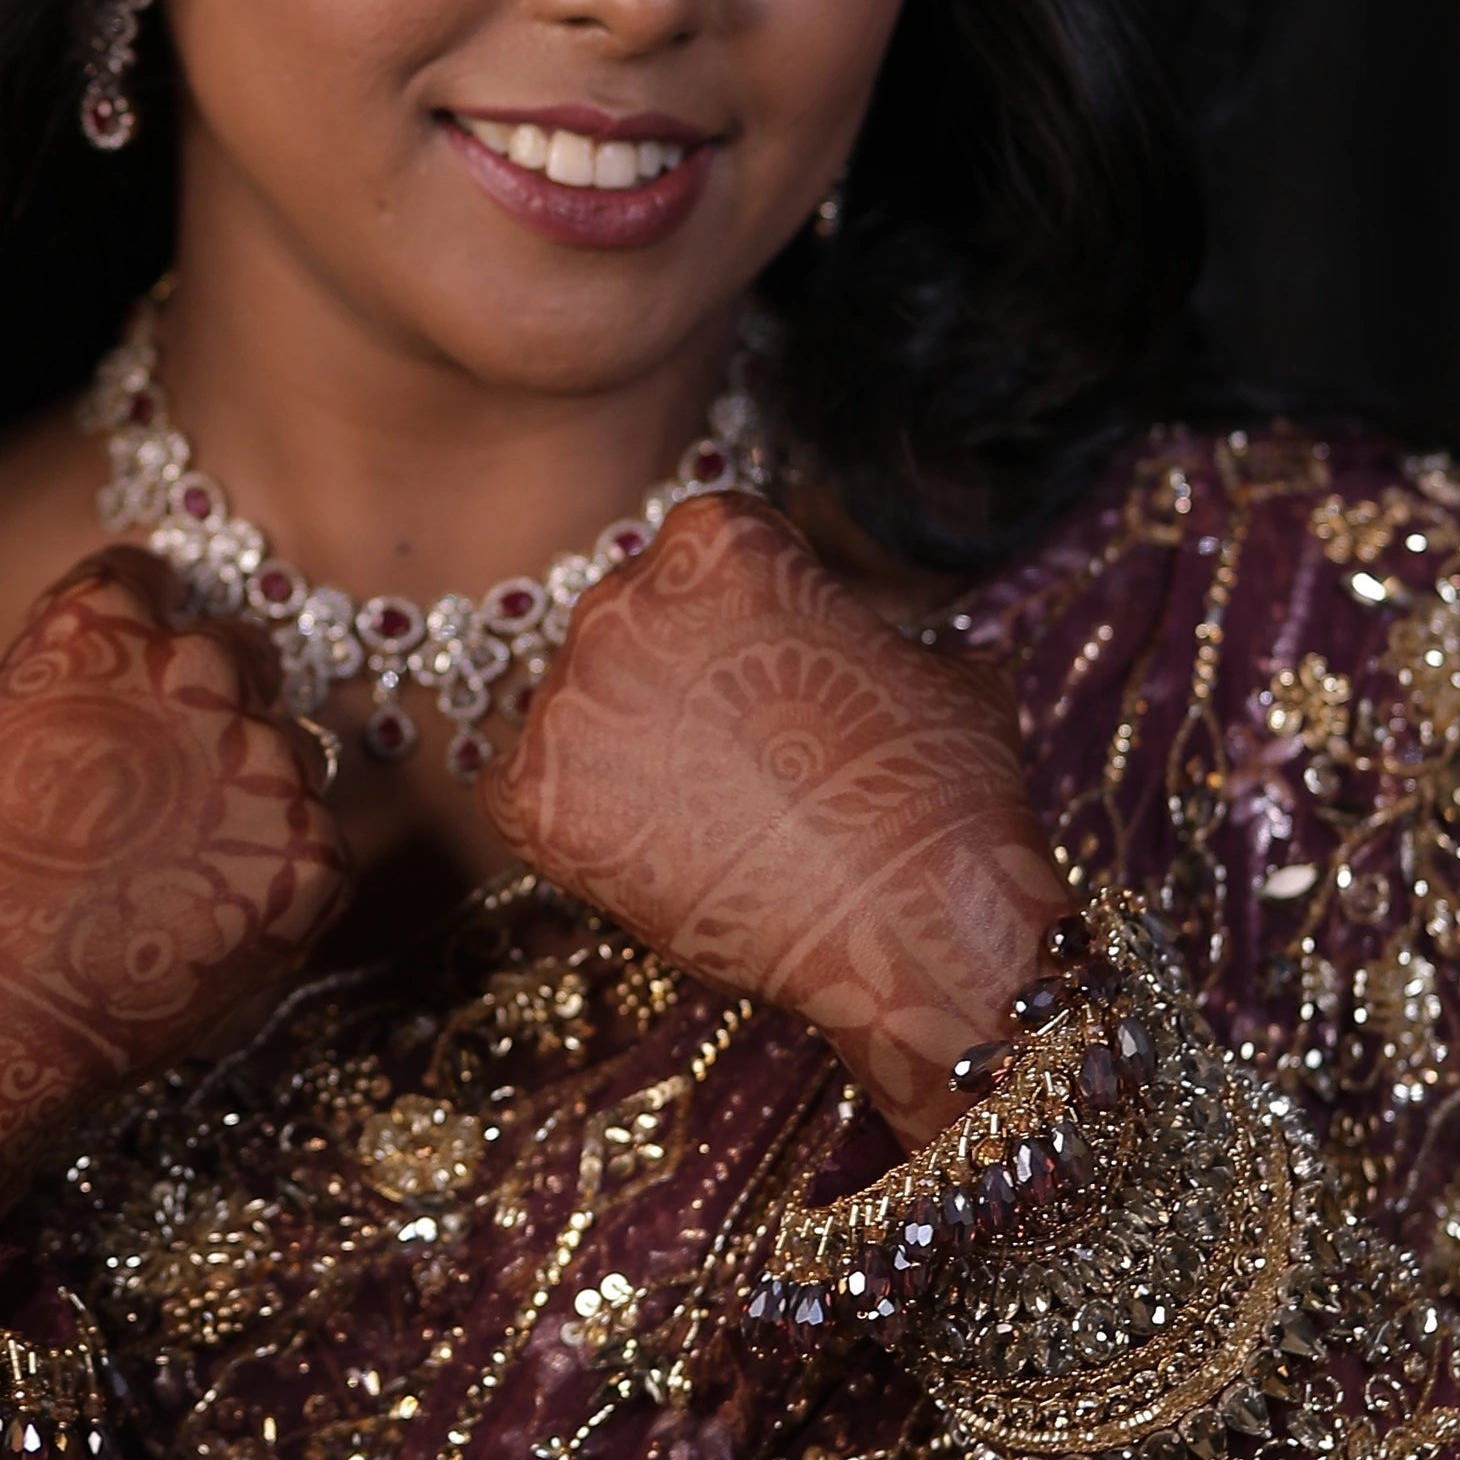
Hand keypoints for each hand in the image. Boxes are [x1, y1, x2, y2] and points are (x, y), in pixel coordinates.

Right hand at [0, 552, 349, 1264]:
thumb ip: (14, 697)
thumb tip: (39, 705)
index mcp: (95, 620)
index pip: (144, 581)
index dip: (125, 633)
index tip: (117, 679)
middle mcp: (196, 670)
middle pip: (234, 655)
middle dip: (198, 707)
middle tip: (152, 790)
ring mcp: (264, 767)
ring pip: (282, 754)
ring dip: (241, 796)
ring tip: (171, 874)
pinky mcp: (313, 863)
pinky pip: (314, 848)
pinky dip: (272, 881)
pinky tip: (203, 922)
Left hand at [484, 494, 1060, 1138]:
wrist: (908, 920)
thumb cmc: (938, 787)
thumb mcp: (939, 662)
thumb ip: (881, 629)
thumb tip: (888, 645)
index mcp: (717, 540)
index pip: (700, 555)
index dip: (745, 617)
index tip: (773, 670)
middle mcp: (623, 595)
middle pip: (630, 621)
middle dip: (677, 677)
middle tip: (740, 754)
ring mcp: (570, 698)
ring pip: (577, 706)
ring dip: (624, 746)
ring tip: (704, 814)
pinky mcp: (531, 798)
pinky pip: (520, 792)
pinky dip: (569, 819)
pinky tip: (642, 850)